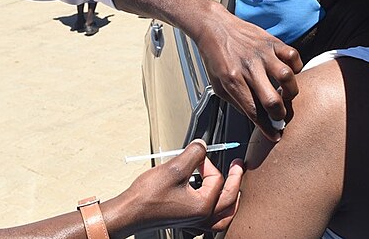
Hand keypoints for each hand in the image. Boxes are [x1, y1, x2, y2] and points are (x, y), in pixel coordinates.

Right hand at [120, 140, 243, 232]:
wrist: (130, 212)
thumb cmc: (147, 197)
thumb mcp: (174, 168)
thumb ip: (193, 153)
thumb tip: (203, 145)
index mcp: (203, 206)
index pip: (217, 180)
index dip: (208, 163)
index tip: (199, 155)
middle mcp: (202, 218)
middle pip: (229, 201)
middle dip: (235, 181)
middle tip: (238, 167)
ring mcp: (194, 224)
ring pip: (223, 216)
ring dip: (231, 202)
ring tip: (234, 190)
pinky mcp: (186, 223)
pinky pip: (210, 222)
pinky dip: (217, 213)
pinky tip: (213, 205)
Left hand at [196, 2, 302, 141]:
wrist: (214, 27)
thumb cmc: (216, 57)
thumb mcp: (218, 85)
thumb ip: (238, 102)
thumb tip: (258, 117)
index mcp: (232, 81)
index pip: (253, 111)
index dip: (267, 127)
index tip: (276, 135)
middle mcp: (248, 68)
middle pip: (272, 99)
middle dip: (280, 114)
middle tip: (280, 114)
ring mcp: (261, 53)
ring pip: (286, 76)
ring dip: (291, 91)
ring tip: (286, 93)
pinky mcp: (271, 41)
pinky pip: (292, 55)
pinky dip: (296, 67)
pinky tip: (289, 72)